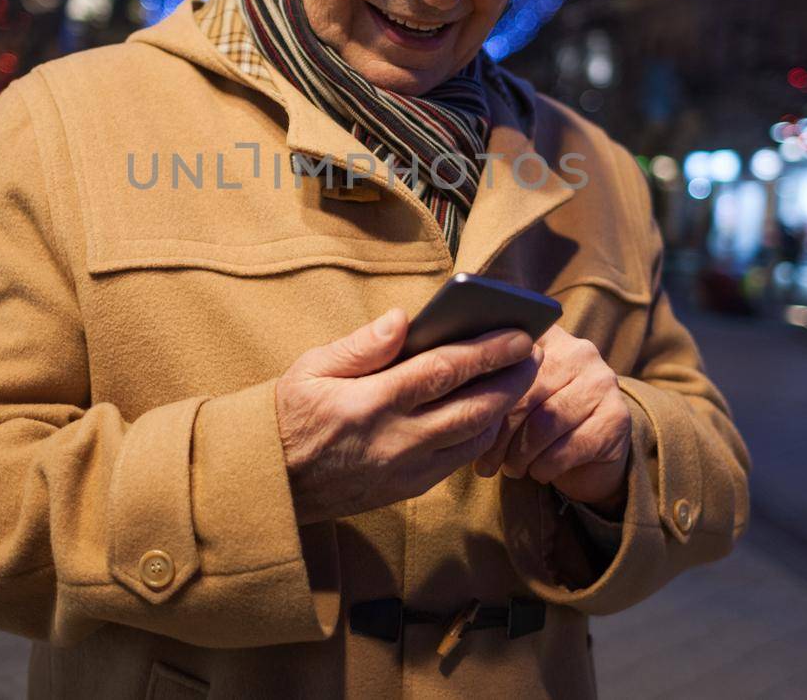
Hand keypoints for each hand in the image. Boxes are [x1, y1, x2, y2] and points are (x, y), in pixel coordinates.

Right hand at [276, 308, 540, 524]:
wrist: (272, 482)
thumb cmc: (291, 415)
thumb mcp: (311, 369)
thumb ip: (361, 346)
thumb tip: (403, 319)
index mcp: (370, 403)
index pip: (443, 372)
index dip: (486, 352)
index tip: (518, 333)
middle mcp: (396, 440)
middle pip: (473, 408)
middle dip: (511, 379)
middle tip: (534, 353)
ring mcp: (406, 469)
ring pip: (474, 438)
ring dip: (504, 408)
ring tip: (520, 377)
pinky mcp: (409, 489)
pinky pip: (460, 460)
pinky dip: (482, 434)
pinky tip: (491, 412)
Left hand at [474, 325, 631, 508]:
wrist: (591, 454)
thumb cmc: (537, 421)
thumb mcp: (513, 396)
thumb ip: (489, 383)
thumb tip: (449, 394)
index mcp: (546, 335)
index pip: (507, 357)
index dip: (482, 393)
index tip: (465, 422)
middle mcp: (579, 350)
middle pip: (524, 392)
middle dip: (499, 434)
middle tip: (484, 462)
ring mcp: (602, 382)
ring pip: (546, 422)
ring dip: (521, 454)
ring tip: (510, 469)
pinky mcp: (616, 418)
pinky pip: (570, 446)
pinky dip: (547, 466)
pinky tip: (538, 473)